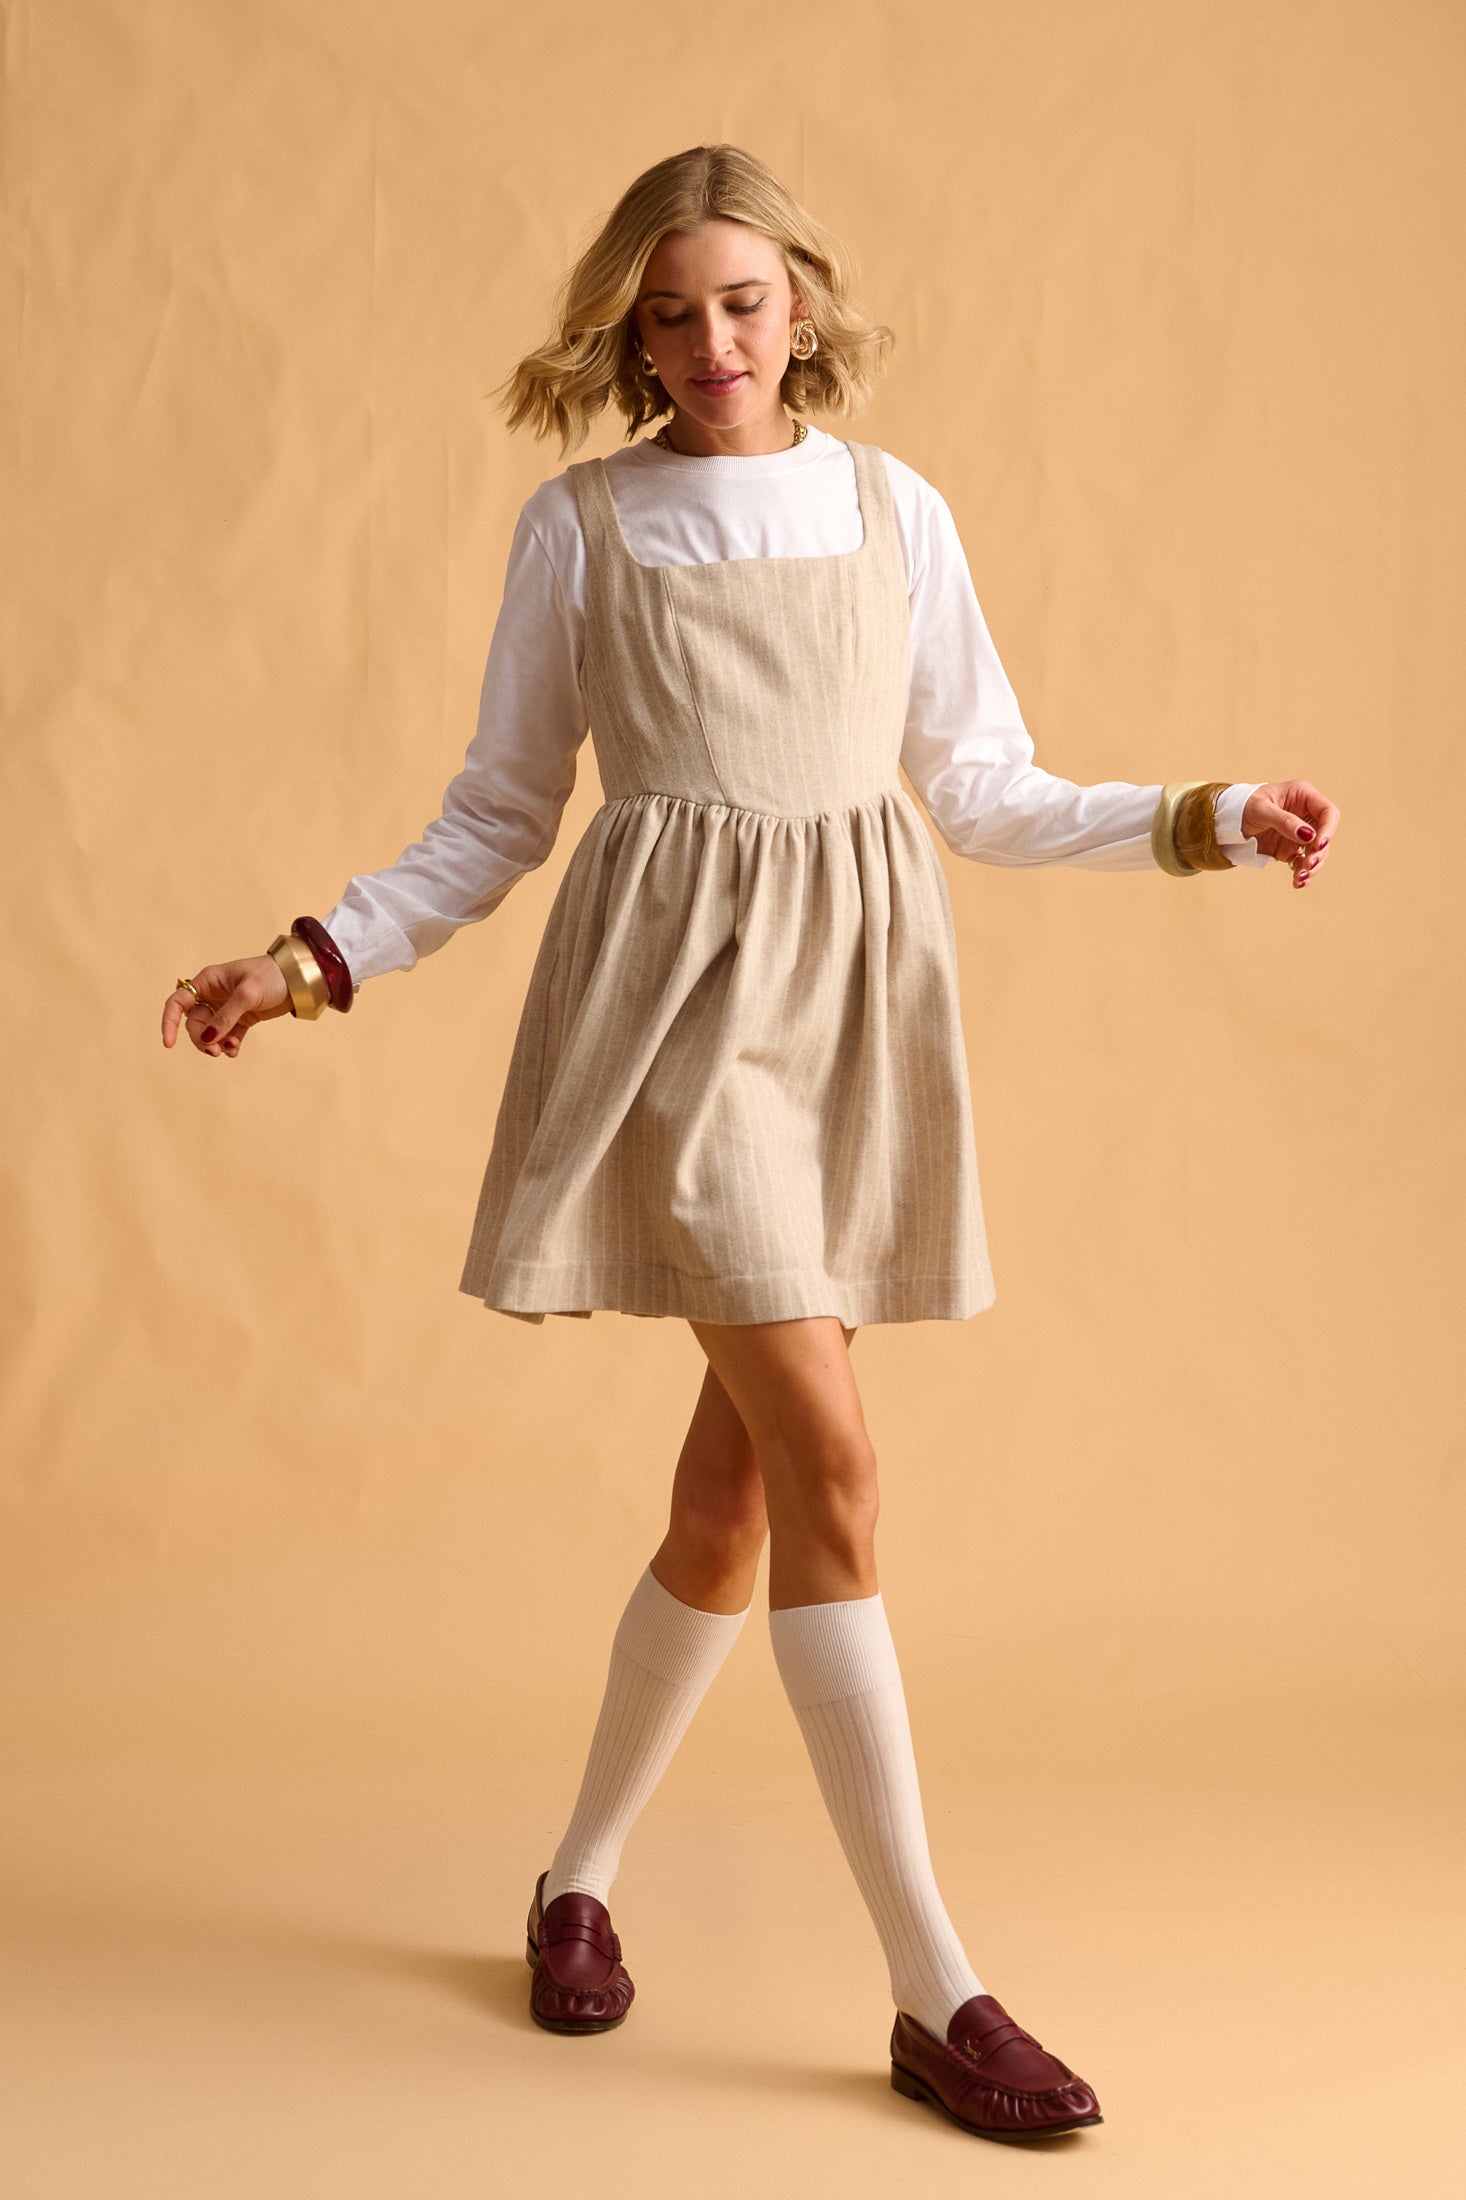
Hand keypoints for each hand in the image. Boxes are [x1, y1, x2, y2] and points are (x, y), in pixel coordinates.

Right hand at [161, 954, 290, 1058]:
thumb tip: (207, 1038)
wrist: (298, 978)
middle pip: (195, 1023)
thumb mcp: (247, 994)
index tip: (169, 1043)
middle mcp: (213, 995)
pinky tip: (235, 1050)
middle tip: (215, 1051)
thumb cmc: (271, 976)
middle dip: (201, 1039)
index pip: (178, 1002)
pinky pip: (227, 1036)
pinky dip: (229, 1045)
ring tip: (229, 1049)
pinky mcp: (242, 1019)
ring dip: (215, 1044)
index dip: (169, 1022)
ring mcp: (227, 1008)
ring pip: (210, 1032)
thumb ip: (226, 1016)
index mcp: (208, 981)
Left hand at [1240, 780, 1340, 890]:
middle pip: (1325, 835)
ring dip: (1312, 867)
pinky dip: (1302, 873)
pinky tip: (1297, 882)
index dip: (1328, 829)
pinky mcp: (1291, 849)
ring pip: (1316, 852)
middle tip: (1307, 865)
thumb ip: (1284, 821)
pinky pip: (1302, 863)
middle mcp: (1305, 815)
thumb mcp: (1260, 809)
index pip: (1328, 812)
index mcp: (1303, 796)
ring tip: (1299, 878)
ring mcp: (1299, 833)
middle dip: (1319, 852)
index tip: (1318, 845)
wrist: (1226, 821)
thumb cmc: (1242, 805)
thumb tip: (1308, 835)